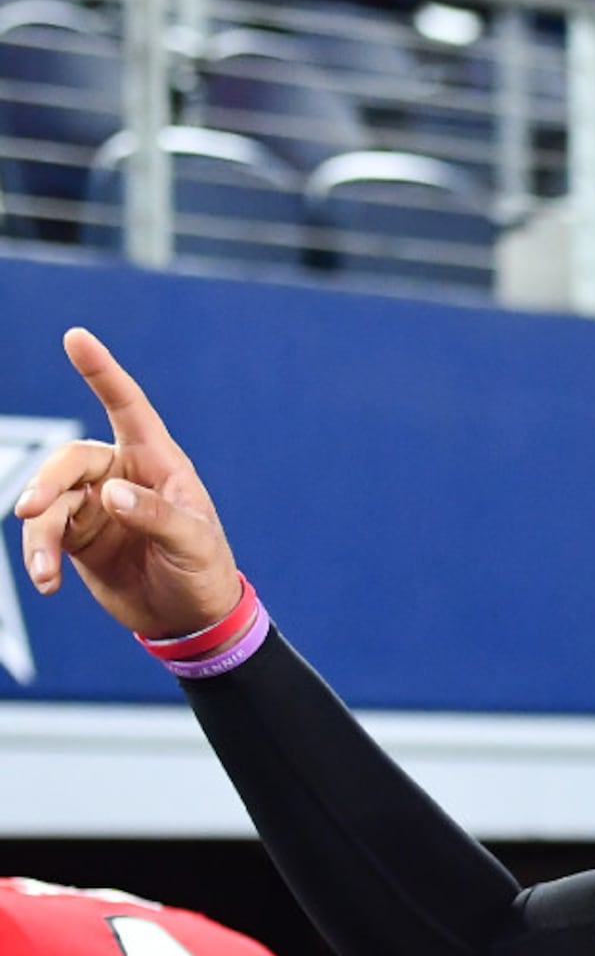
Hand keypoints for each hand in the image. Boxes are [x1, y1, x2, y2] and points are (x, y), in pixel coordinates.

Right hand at [14, 328, 241, 639]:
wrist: (191, 619)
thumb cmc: (205, 571)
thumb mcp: (193, 544)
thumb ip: (156, 516)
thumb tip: (109, 494)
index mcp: (158, 463)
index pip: (128, 408)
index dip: (102, 372)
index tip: (76, 337)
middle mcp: (121, 476)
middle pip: (70, 461)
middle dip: (46, 481)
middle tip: (29, 508)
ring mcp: (95, 505)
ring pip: (49, 500)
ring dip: (39, 533)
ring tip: (43, 570)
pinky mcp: (77, 535)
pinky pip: (45, 532)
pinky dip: (39, 555)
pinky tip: (46, 581)